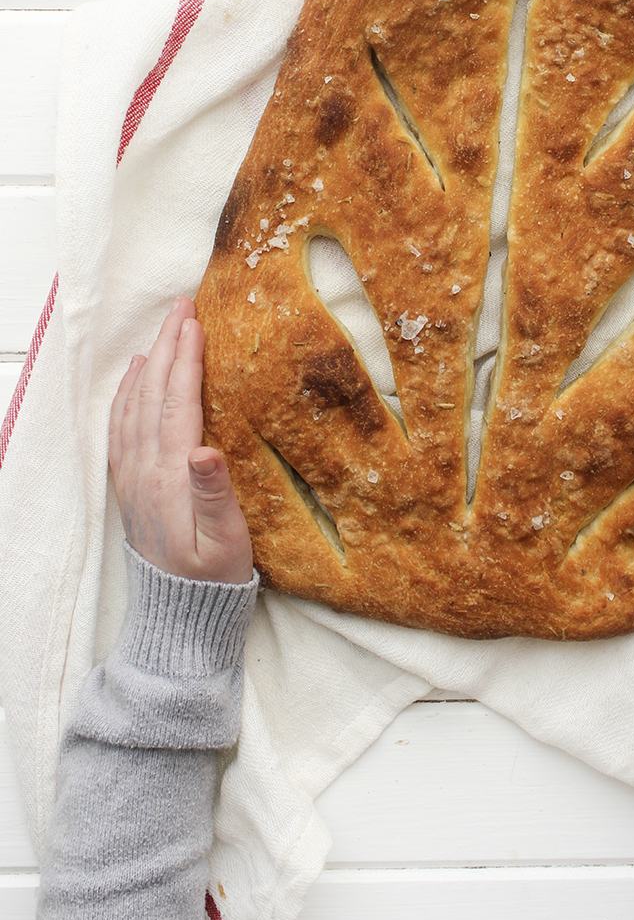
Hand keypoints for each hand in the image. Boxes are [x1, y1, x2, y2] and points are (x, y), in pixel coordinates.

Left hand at [109, 298, 253, 583]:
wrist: (177, 614)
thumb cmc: (213, 578)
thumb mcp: (225, 543)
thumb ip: (214, 496)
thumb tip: (205, 450)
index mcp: (171, 478)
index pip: (176, 405)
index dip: (185, 362)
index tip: (195, 323)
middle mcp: (144, 470)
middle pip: (152, 394)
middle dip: (166, 347)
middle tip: (182, 306)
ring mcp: (131, 476)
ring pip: (135, 404)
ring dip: (149, 362)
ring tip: (165, 328)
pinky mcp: (129, 483)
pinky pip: (121, 425)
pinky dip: (128, 392)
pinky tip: (137, 374)